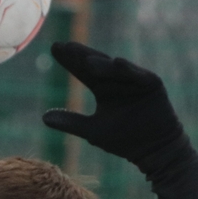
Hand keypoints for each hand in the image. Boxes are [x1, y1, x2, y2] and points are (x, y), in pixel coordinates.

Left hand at [42, 42, 184, 168]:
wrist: (154, 151)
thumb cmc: (124, 140)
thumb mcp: (92, 131)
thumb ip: (71, 122)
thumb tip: (43, 118)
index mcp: (102, 88)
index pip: (82, 70)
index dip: (68, 60)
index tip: (53, 48)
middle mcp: (116, 80)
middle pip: (96, 64)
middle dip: (81, 55)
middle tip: (65, 46)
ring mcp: (135, 80)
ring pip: (115, 69)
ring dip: (102, 64)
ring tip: (86, 61)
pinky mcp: (152, 84)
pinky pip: (139, 75)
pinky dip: (129, 70)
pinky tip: (118, 63)